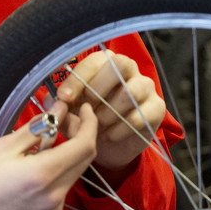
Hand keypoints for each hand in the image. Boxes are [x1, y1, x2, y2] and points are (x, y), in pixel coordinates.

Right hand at [0, 101, 96, 209]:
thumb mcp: (4, 146)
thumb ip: (38, 127)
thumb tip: (60, 110)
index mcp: (42, 174)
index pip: (85, 145)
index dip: (90, 124)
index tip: (85, 109)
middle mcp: (53, 196)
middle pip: (84, 160)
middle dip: (80, 136)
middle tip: (65, 121)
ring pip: (73, 175)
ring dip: (66, 156)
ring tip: (43, 146)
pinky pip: (62, 192)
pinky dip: (56, 176)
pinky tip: (37, 170)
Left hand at [56, 49, 164, 175]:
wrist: (110, 148)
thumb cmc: (89, 121)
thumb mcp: (70, 114)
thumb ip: (62, 107)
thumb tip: (54, 101)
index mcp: (106, 63)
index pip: (95, 60)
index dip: (78, 78)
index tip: (64, 97)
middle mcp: (129, 69)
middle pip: (120, 65)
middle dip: (97, 90)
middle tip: (85, 110)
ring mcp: (146, 87)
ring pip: (130, 93)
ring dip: (108, 113)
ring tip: (97, 126)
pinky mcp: (156, 108)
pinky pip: (138, 116)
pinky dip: (118, 130)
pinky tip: (108, 136)